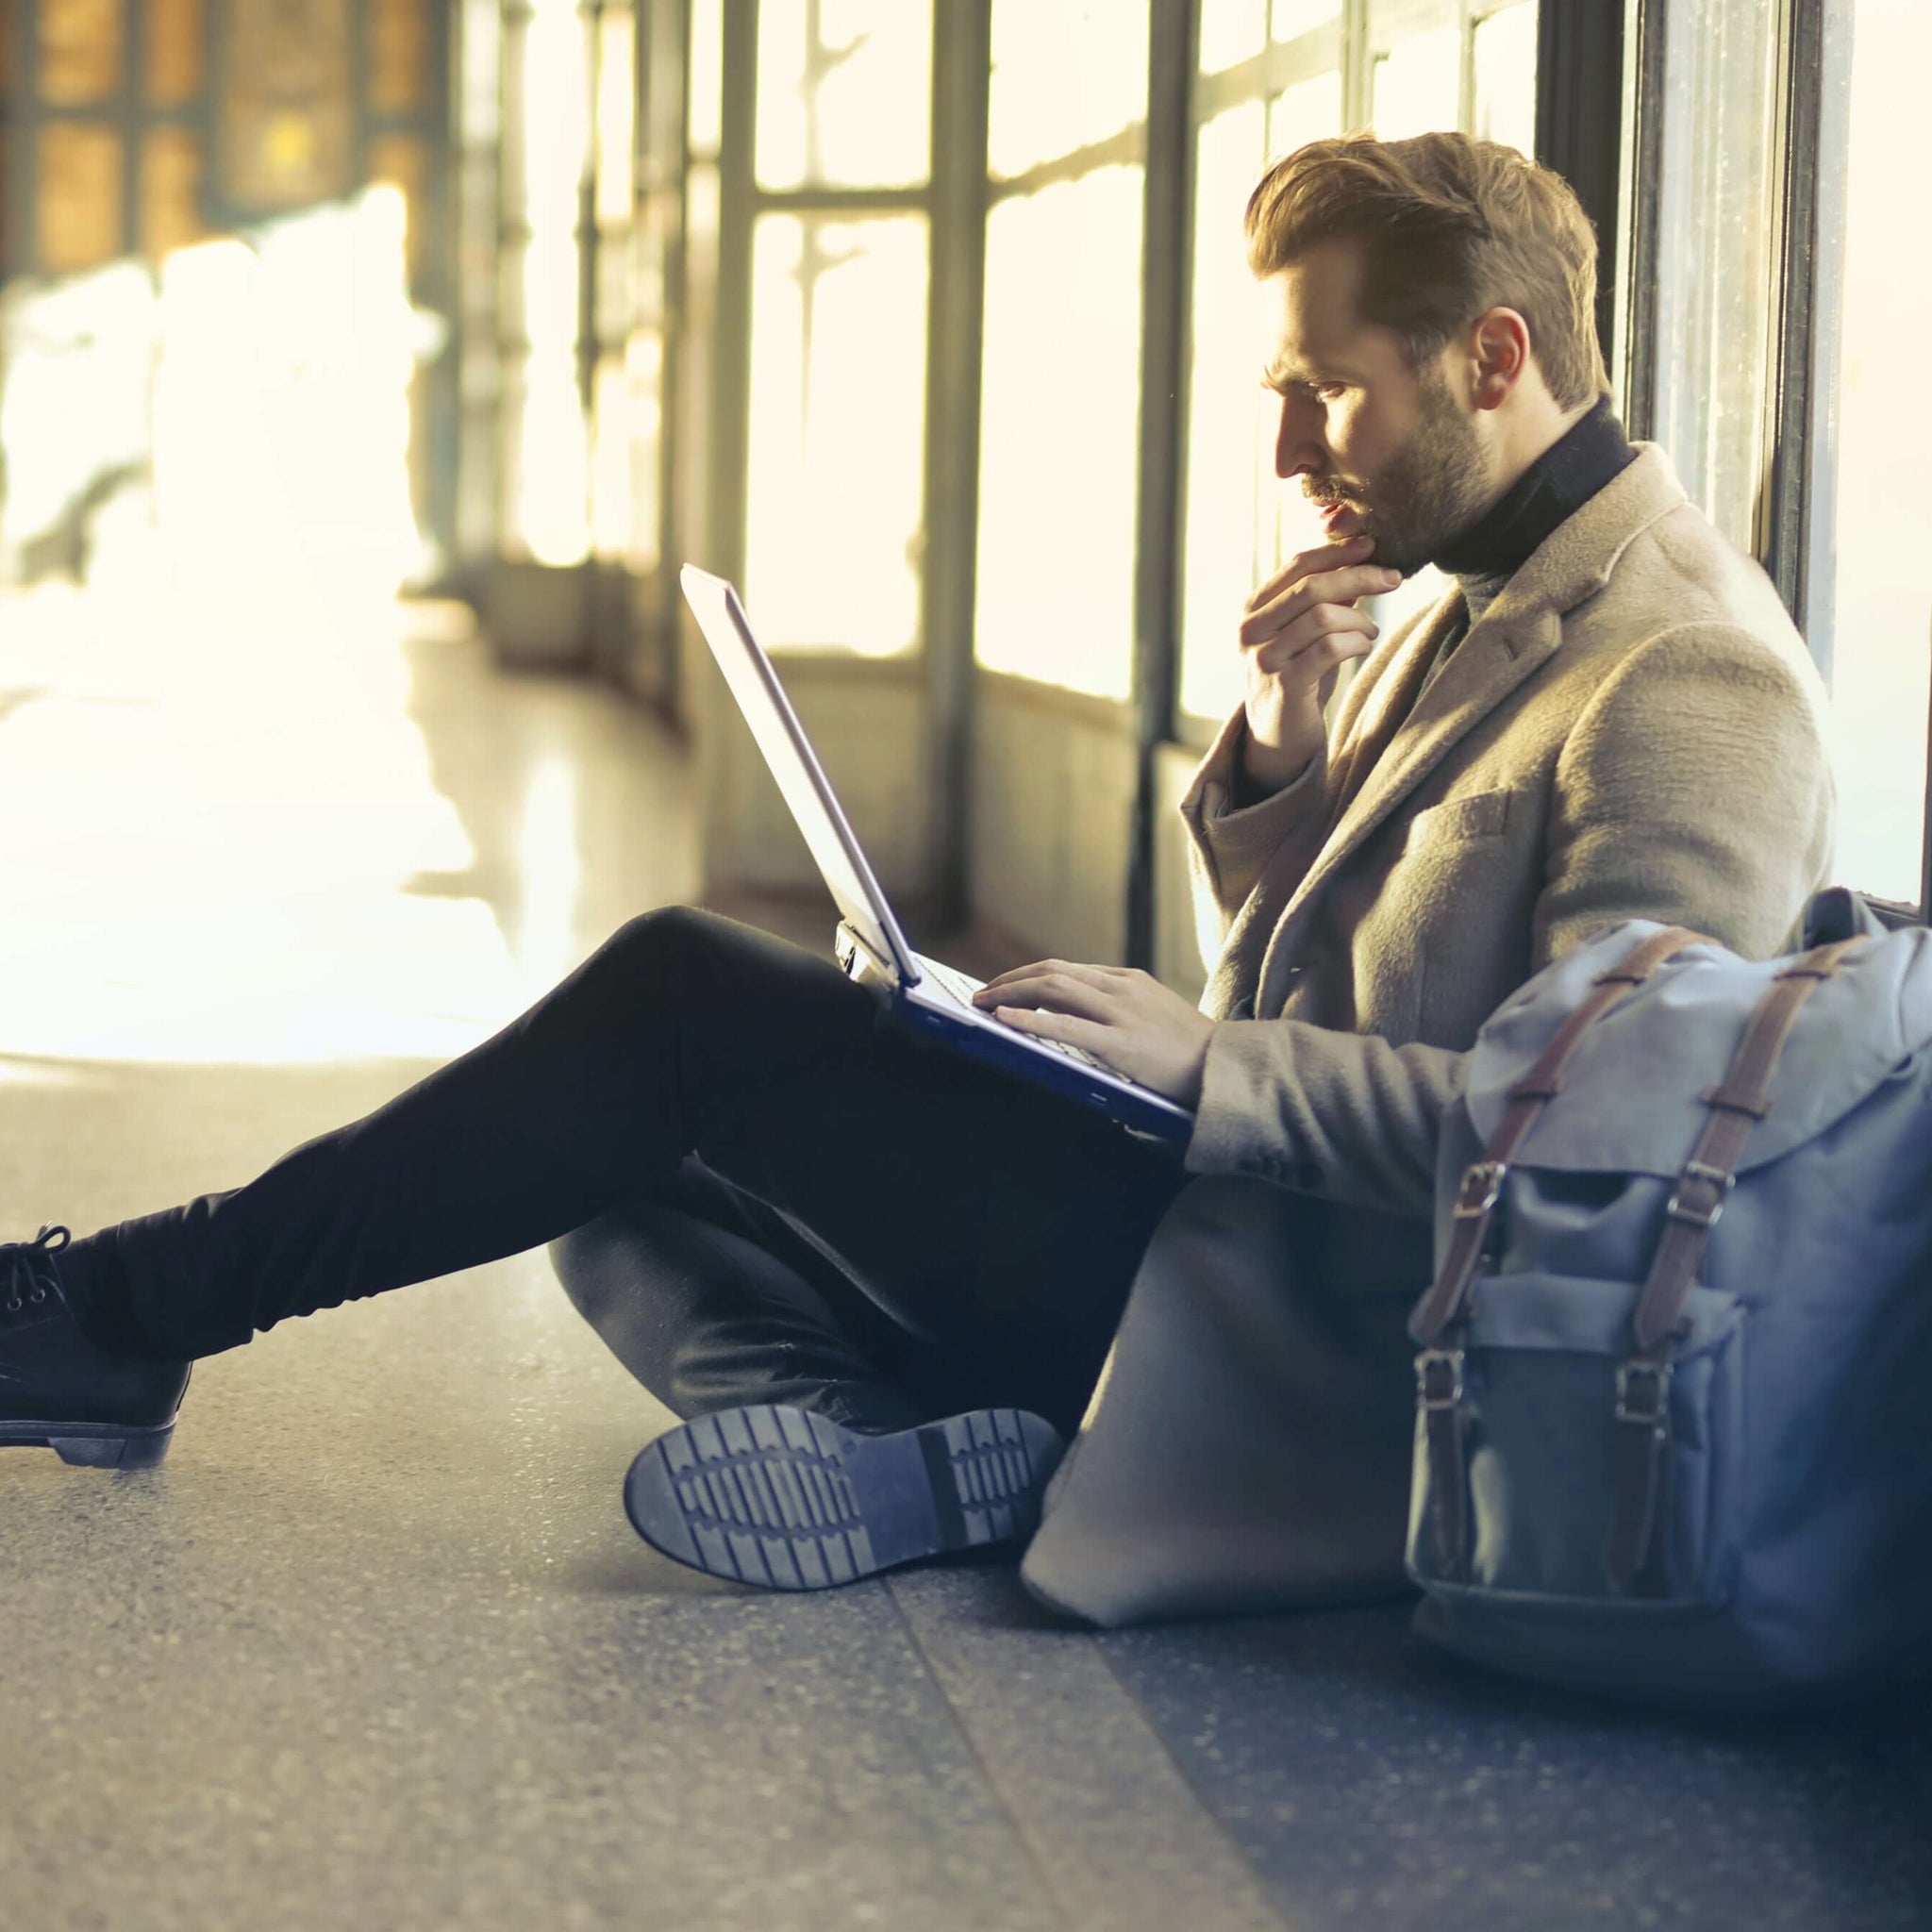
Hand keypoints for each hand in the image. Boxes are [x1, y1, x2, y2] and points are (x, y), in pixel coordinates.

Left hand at [970, 960, 1214, 1108]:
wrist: (1227, 1068)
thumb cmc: (1189, 1051)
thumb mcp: (1151, 1015)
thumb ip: (1114, 1011)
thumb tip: (1068, 1017)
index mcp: (1128, 980)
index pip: (1066, 969)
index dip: (1028, 976)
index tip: (1003, 987)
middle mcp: (1122, 988)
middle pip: (1053, 972)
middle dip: (1010, 981)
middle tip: (981, 994)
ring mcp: (1122, 1013)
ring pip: (1054, 989)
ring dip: (1011, 994)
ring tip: (983, 1004)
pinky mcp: (1122, 1043)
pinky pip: (1066, 1026)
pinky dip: (1030, 1021)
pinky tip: (1005, 1020)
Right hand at [1238, 536, 1402, 791]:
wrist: (1277, 736)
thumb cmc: (1297, 676)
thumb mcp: (1304, 632)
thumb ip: (1323, 598)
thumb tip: (1361, 557)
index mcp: (1253, 609)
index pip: (1297, 566)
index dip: (1338, 552)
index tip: (1372, 545)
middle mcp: (1251, 631)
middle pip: (1311, 587)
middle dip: (1359, 577)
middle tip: (1393, 578)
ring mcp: (1265, 659)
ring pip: (1323, 617)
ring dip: (1359, 620)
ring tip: (1370, 631)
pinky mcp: (1285, 686)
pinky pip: (1330, 649)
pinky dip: (1356, 642)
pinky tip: (1363, 647)